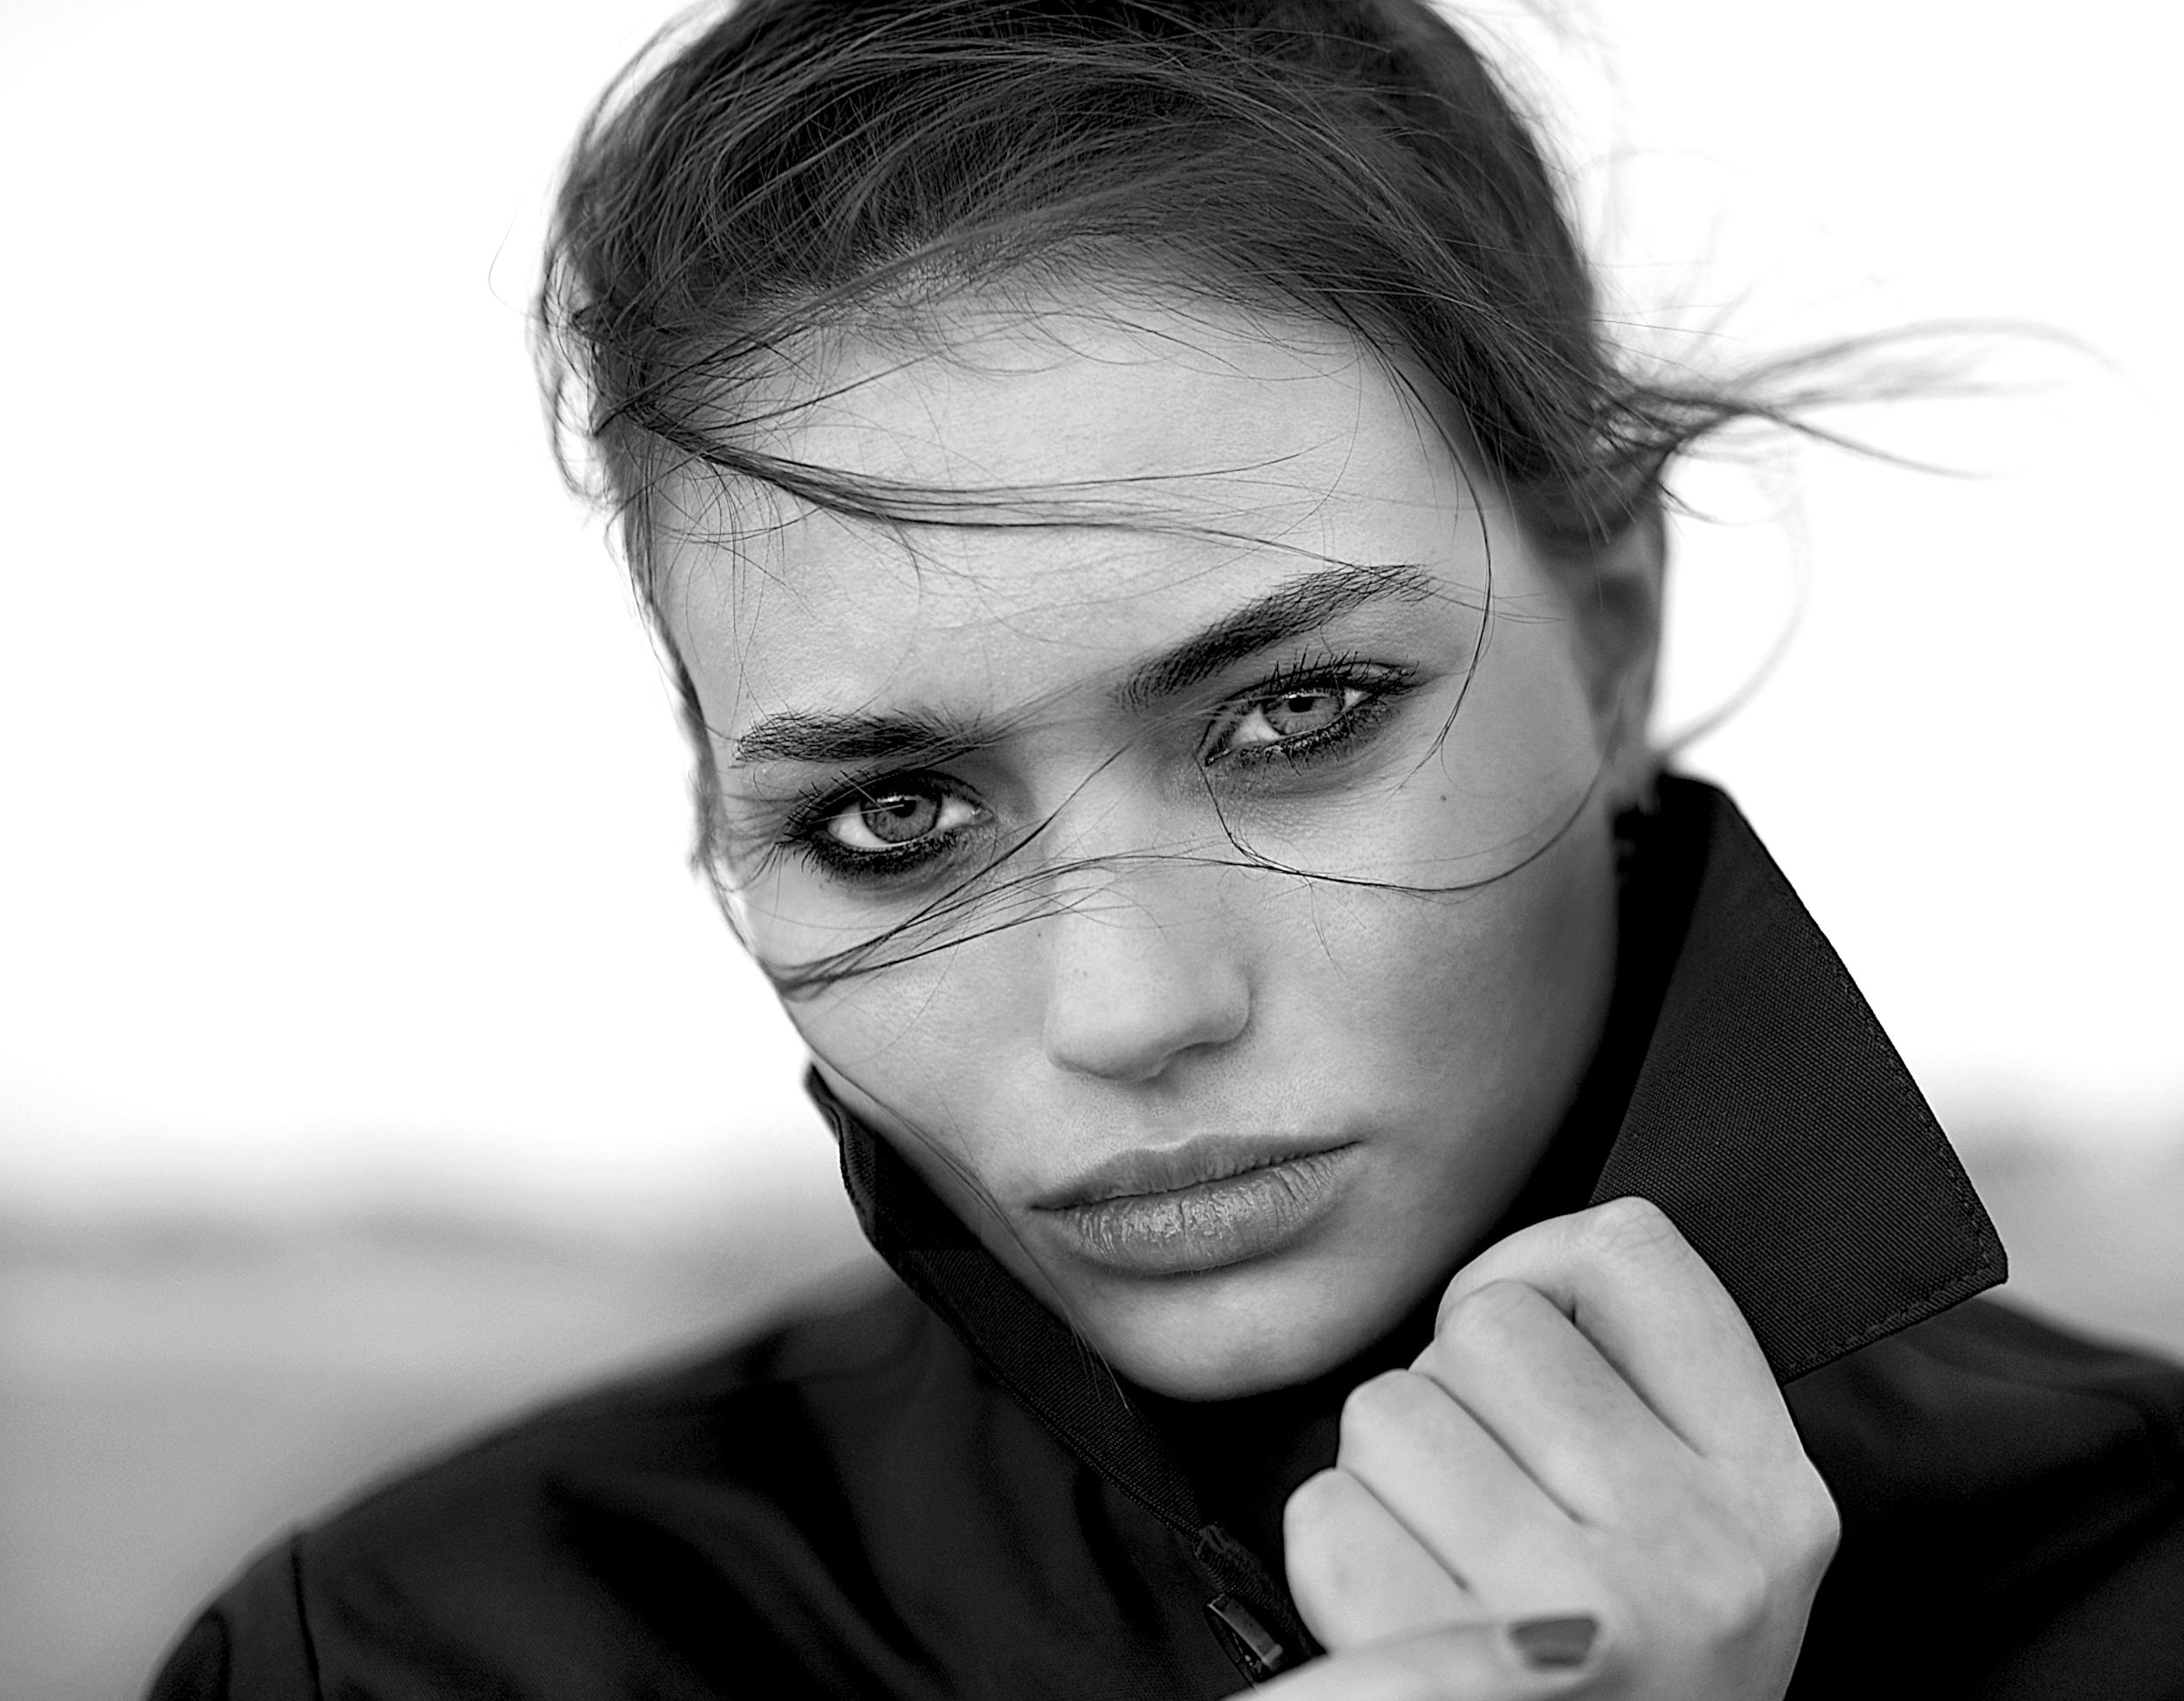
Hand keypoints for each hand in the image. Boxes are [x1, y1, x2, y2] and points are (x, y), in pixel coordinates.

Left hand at [1275, 1198, 1838, 1698]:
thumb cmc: (1624, 1678)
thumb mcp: (1698, 1542)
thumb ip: (1640, 1406)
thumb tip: (1499, 1284)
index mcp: (1773, 1497)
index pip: (1632, 1253)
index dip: (1536, 1271)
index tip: (1520, 1343)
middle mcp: (1702, 1557)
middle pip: (1483, 1327)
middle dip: (1450, 1398)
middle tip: (1486, 1506)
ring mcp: (1587, 1622)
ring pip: (1387, 1412)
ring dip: (1385, 1480)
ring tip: (1448, 1570)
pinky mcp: (1464, 1678)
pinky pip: (1328, 1518)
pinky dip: (1338, 1561)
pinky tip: (1405, 1621)